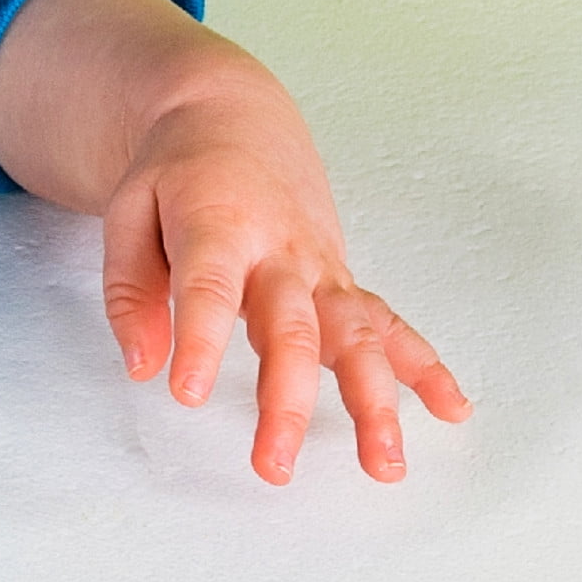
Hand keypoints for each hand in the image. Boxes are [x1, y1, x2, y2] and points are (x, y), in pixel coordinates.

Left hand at [101, 60, 470, 484]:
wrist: (235, 117)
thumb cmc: (178, 171)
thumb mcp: (129, 209)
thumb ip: (130, 288)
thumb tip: (144, 364)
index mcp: (221, 224)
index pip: (211, 287)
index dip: (202, 340)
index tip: (188, 394)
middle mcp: (282, 251)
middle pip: (293, 329)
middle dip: (288, 399)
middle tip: (273, 464)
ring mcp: (322, 268)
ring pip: (357, 336)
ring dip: (375, 401)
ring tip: (386, 463)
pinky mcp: (343, 282)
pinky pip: (390, 325)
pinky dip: (425, 367)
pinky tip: (452, 407)